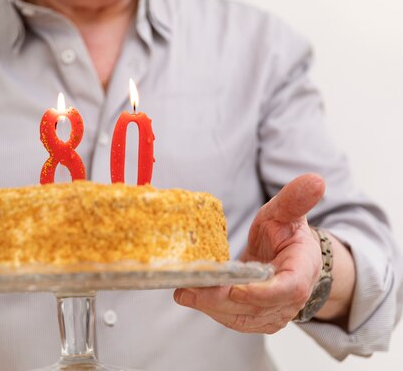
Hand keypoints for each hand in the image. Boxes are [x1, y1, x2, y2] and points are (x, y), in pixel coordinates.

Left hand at [174, 173, 324, 333]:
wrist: (286, 254)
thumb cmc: (285, 232)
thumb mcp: (287, 212)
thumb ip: (295, 199)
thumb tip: (315, 180)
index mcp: (302, 269)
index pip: (289, 288)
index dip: (264, 292)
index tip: (237, 289)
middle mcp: (291, 297)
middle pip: (258, 307)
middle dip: (222, 300)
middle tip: (192, 289)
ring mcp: (275, 311)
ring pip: (243, 318)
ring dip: (212, 307)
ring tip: (185, 292)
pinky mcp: (258, 318)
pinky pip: (235, 320)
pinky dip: (212, 310)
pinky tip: (191, 297)